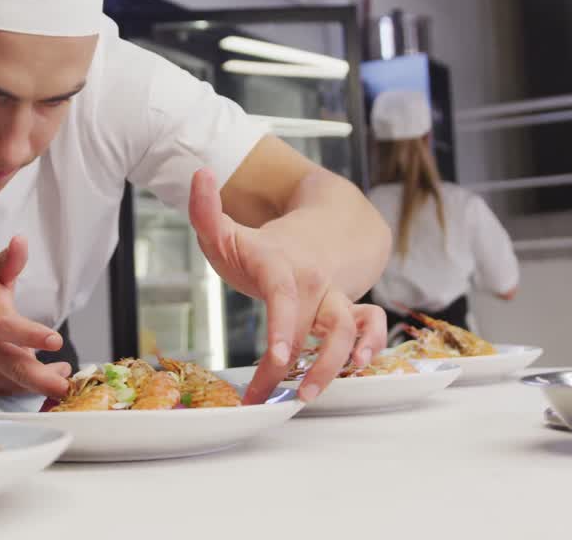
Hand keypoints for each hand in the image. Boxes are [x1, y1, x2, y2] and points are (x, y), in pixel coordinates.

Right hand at [0, 236, 70, 398]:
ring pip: (13, 384)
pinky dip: (27, 391)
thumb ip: (7, 262)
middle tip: (63, 384)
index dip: (30, 335)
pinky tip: (44, 382)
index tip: (55, 341)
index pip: (5, 326)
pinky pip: (6, 394)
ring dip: (41, 384)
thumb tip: (21, 241)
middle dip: (40, 378)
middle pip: (11, 365)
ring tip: (61, 378)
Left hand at [188, 168, 386, 403]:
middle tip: (263, 397)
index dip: (281, 326)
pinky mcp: (350, 309)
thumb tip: (200, 173)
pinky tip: (358, 368)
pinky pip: (371, 324)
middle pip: (307, 325)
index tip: (274, 356)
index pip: (282, 294)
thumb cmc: (262, 245)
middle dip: (288, 366)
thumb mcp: (226, 227)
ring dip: (333, 364)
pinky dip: (371, 345)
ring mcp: (334, 295)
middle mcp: (313, 280)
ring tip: (309, 395)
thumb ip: (206, 208)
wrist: (315, 233)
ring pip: (345, 329)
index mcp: (279, 262)